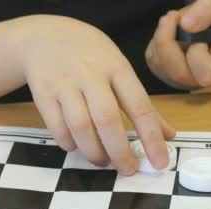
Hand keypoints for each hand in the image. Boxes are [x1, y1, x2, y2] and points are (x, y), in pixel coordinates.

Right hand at [16, 15, 175, 175]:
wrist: (44, 37)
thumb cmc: (89, 56)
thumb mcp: (118, 68)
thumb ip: (141, 102)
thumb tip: (167, 135)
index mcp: (116, 67)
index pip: (139, 105)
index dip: (151, 137)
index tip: (161, 162)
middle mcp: (90, 74)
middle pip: (107, 119)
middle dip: (120, 151)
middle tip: (128, 169)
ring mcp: (64, 84)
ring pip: (80, 126)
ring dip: (94, 151)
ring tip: (102, 161)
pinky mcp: (43, 94)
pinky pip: (57, 128)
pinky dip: (69, 144)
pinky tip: (78, 147)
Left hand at [145, 0, 210, 89]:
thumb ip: (209, 12)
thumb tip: (186, 25)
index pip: (205, 74)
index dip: (196, 50)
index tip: (199, 31)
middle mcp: (199, 80)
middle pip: (176, 73)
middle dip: (168, 41)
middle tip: (173, 15)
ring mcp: (179, 79)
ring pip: (160, 64)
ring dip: (162, 37)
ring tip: (176, 20)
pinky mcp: (163, 70)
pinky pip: (152, 58)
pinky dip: (156, 40)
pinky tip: (169, 31)